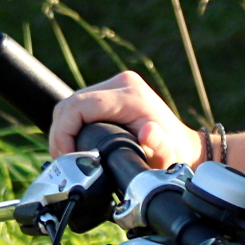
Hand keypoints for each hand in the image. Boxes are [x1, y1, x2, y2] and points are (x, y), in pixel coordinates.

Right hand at [47, 68, 202, 167]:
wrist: (183, 147)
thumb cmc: (174, 154)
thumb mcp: (168, 158)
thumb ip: (160, 148)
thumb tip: (149, 132)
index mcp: (131, 96)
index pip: (79, 106)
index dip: (63, 132)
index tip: (66, 157)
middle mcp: (122, 84)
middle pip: (70, 104)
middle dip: (61, 135)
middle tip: (65, 161)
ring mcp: (115, 85)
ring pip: (71, 104)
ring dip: (64, 130)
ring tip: (69, 156)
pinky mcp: (110, 92)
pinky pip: (79, 106)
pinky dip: (72, 125)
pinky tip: (76, 145)